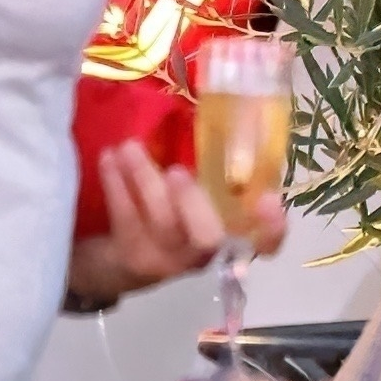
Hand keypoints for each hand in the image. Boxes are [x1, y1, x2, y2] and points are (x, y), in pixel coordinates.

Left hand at [65, 139, 289, 310]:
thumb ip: (216, 176)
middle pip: (206, 238)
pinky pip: (126, 219)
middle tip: (177, 170)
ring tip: (128, 146)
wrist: (127, 261)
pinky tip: (108, 158)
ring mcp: (167, 259)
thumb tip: (227, 119)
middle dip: (193, 203)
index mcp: (231, 235)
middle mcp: (204, 252)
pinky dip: (116, 185)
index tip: (269, 201)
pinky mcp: (134, 257)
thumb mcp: (201, 199)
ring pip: (161, 223)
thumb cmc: (176, 216)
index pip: (265, 243)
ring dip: (145, 180)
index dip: (272, 228)